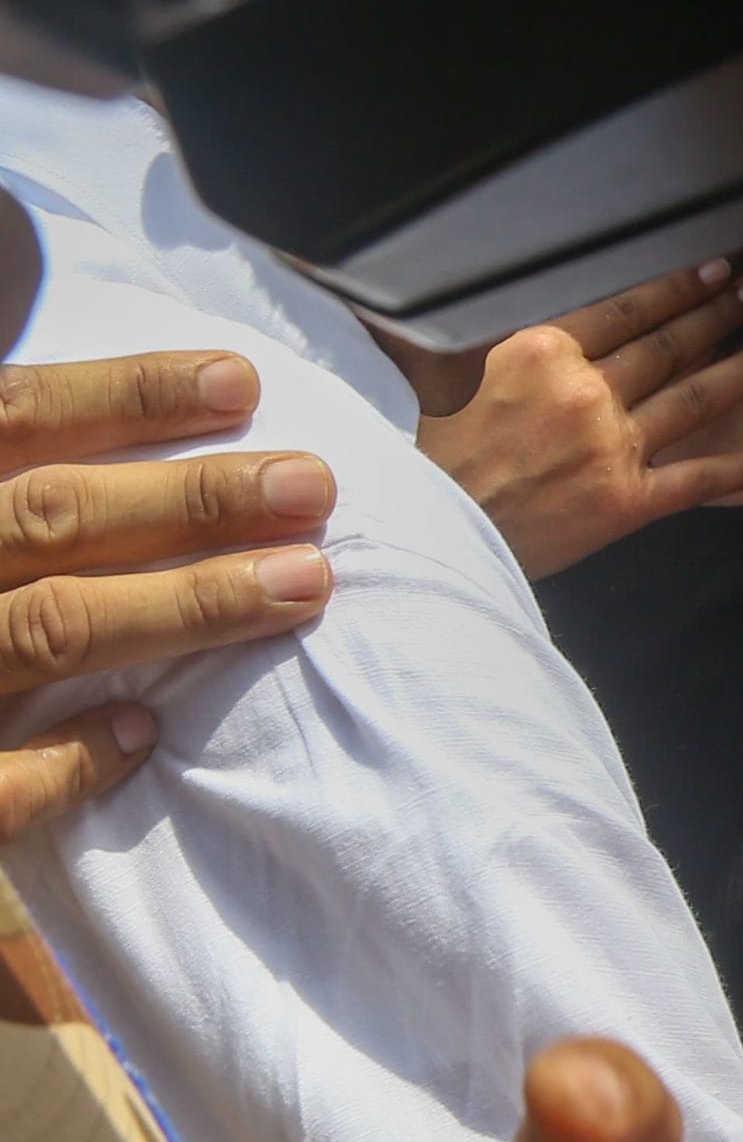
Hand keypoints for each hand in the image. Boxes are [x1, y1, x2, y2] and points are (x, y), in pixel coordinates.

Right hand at [0, 352, 335, 840]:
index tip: (242, 382)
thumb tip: (95, 413)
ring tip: (303, 584)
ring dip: (185, 607)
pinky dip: (70, 758)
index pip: (11, 415)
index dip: (127, 394)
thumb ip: (6, 470)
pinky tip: (144, 733)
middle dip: (192, 498)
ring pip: (47, 630)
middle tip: (313, 484)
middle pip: (51, 517)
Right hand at [417, 262, 742, 579]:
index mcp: (541, 352)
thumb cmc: (427, 454)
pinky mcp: (627, 500)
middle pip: (668, 344)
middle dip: (719, 313)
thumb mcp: (437, 371)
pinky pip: (701, 479)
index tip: (712, 268)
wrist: (427, 532)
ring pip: (696, 397)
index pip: (625, 309)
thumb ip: (468, 328)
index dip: (676, 287)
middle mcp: (586, 392)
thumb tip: (424, 276)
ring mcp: (612, 447)